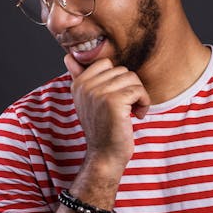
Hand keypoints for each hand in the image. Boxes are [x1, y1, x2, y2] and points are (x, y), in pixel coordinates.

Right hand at [64, 54, 150, 173]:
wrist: (105, 155)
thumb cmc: (102, 129)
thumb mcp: (87, 101)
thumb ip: (79, 77)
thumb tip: (68, 56)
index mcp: (78, 84)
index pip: (106, 64)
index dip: (117, 81)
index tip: (116, 99)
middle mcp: (85, 86)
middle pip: (122, 70)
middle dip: (130, 89)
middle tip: (127, 108)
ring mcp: (98, 93)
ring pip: (132, 78)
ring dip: (139, 96)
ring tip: (132, 111)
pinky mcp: (113, 101)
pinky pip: (138, 90)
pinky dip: (144, 103)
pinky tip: (137, 116)